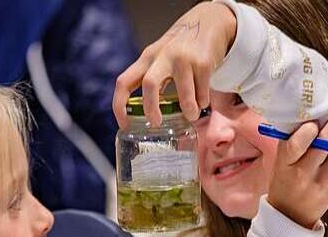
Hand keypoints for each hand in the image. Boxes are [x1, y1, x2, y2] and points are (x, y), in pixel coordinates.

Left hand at [113, 1, 236, 127]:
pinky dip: (202, 103)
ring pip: (183, 97)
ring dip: (189, 111)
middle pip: (149, 84)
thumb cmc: (181, 49)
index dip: (119, 106)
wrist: (208, 22)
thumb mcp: (160, 59)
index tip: (124, 124)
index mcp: (147, 58)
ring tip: (191, 115)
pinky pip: (202, 94)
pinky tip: (202, 100)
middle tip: (156, 122)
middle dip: (151, 108)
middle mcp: (162, 56)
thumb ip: (153, 81)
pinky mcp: (203, 63)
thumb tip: (148, 115)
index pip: (124, 82)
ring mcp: (183, 59)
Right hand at [267, 103, 327, 228]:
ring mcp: (320, 184)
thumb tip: (311, 113)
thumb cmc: (284, 181)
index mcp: (286, 164)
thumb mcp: (280, 162)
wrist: (289, 215)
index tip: (314, 121)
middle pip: (323, 147)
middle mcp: (303, 174)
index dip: (306, 133)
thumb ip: (292, 140)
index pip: (295, 146)